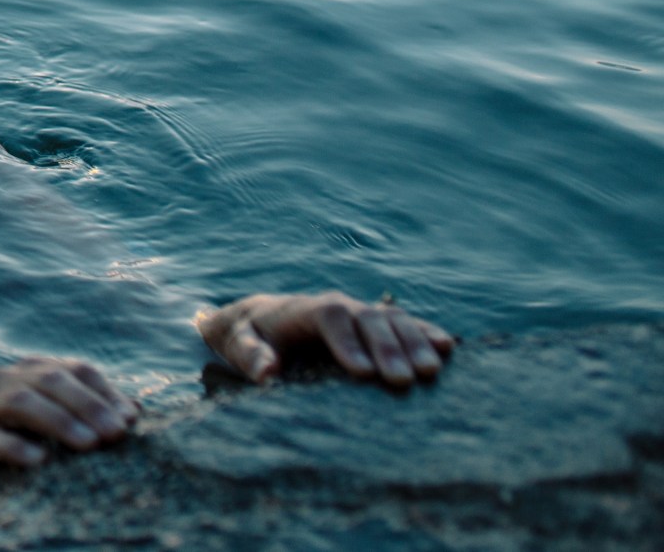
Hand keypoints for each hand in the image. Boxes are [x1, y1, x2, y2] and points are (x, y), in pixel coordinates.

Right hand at [0, 356, 137, 474]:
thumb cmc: (4, 427)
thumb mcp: (44, 414)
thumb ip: (83, 408)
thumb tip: (134, 411)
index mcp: (30, 371)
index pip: (74, 369)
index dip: (104, 391)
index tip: (130, 420)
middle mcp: (6, 379)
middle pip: (51, 380)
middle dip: (88, 405)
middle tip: (116, 434)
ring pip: (21, 402)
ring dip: (59, 421)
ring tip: (89, 444)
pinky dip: (15, 446)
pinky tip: (40, 460)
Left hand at [197, 291, 453, 387]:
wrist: (262, 319)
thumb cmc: (250, 336)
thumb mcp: (238, 345)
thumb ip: (250, 357)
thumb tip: (267, 374)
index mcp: (305, 309)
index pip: (330, 317)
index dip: (348, 342)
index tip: (362, 373)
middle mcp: (338, 306)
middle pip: (367, 318)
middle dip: (387, 348)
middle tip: (404, 380)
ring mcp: (360, 313)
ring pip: (392, 319)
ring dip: (413, 342)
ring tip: (431, 371)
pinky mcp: (376, 326)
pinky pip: (406, 323)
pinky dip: (425, 332)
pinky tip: (448, 348)